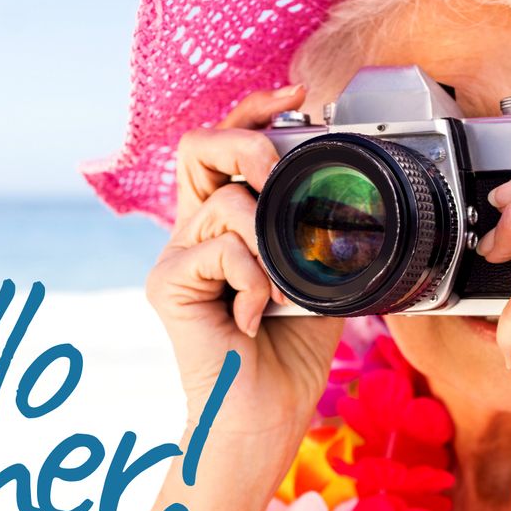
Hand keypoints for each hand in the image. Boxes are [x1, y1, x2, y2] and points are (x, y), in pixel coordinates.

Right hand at [146, 84, 343, 456]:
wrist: (263, 412)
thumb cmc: (289, 350)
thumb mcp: (318, 273)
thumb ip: (317, 229)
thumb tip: (344, 187)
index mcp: (225, 222)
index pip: (224, 145)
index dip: (255, 111)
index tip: (300, 99)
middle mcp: (194, 231)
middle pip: (198, 145)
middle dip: (248, 143)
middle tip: (281, 177)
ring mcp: (176, 256)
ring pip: (222, 201)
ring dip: (268, 234)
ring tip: (282, 280)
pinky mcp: (167, 284)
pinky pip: (219, 249)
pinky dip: (254, 277)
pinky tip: (257, 313)